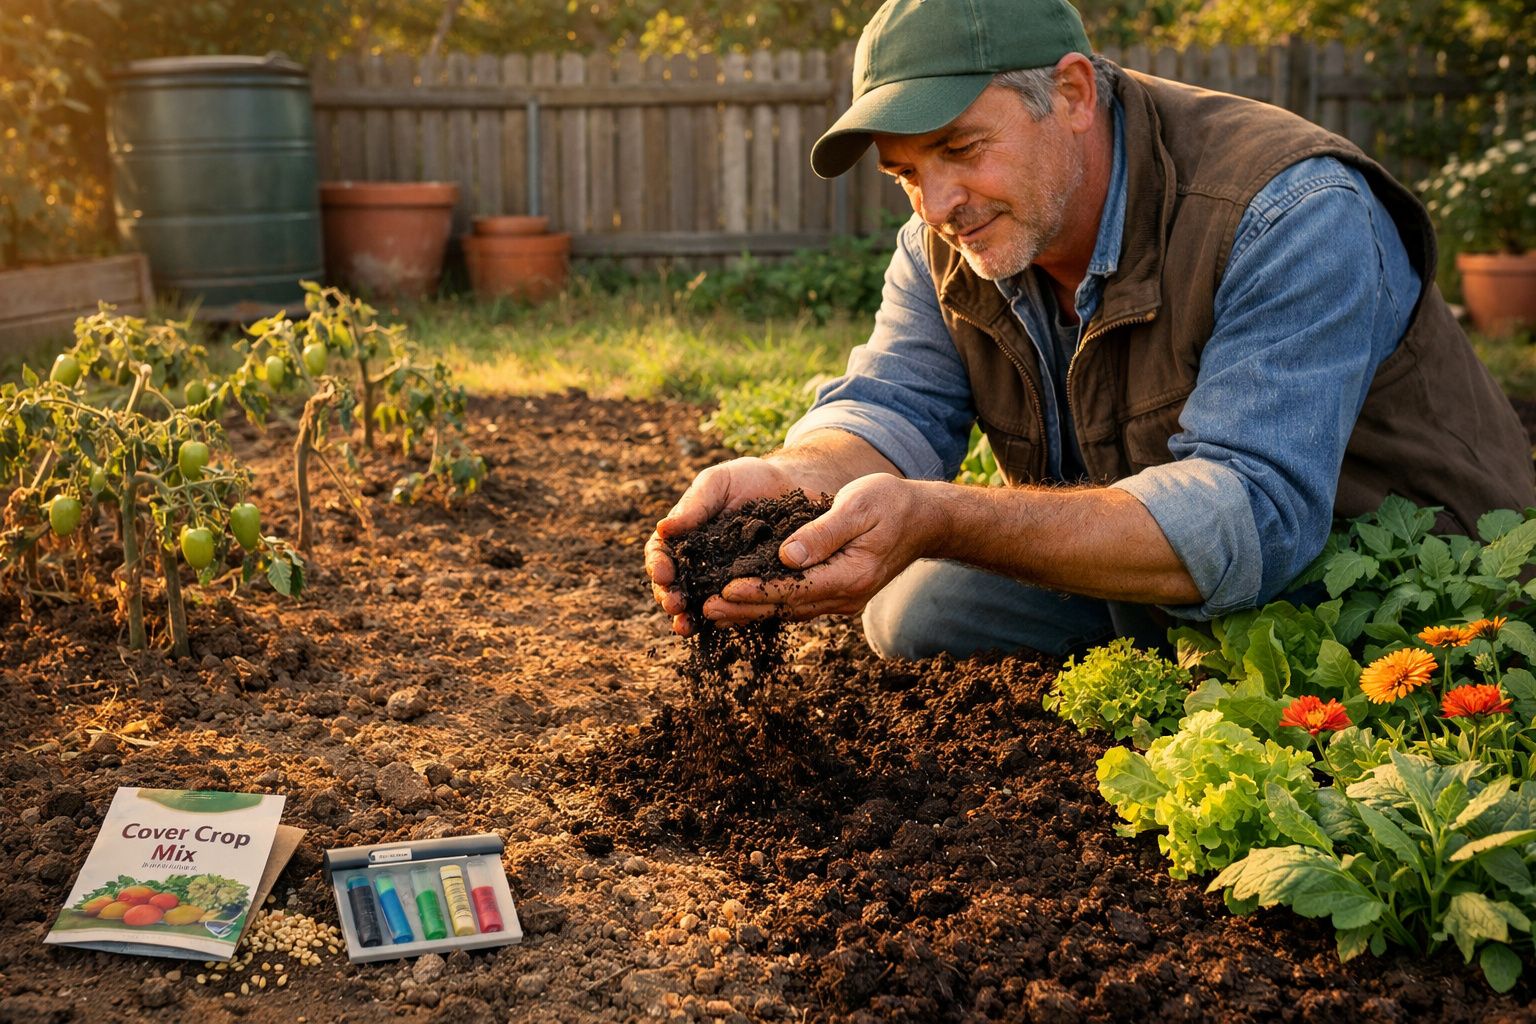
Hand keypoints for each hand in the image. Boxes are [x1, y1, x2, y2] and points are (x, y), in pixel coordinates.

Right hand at [644, 456, 802, 634]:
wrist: (796, 488)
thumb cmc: (751, 479)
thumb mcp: (719, 482)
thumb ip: (694, 504)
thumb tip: (663, 528)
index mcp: (686, 536)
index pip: (661, 554)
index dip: (657, 565)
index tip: (663, 573)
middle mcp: (700, 562)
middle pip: (675, 586)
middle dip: (669, 598)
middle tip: (674, 604)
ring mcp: (725, 580)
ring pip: (700, 604)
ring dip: (689, 618)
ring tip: (686, 626)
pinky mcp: (751, 590)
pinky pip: (736, 609)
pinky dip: (727, 620)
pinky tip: (722, 626)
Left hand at [702, 473, 939, 624]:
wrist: (923, 520)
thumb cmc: (889, 503)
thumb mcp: (858, 507)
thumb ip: (823, 532)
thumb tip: (786, 555)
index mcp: (851, 575)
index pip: (795, 588)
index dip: (757, 591)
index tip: (723, 589)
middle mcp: (846, 596)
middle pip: (787, 607)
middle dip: (744, 609)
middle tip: (703, 609)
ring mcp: (843, 600)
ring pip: (790, 611)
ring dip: (752, 612)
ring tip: (714, 611)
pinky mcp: (838, 594)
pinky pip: (798, 605)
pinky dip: (769, 605)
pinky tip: (743, 604)